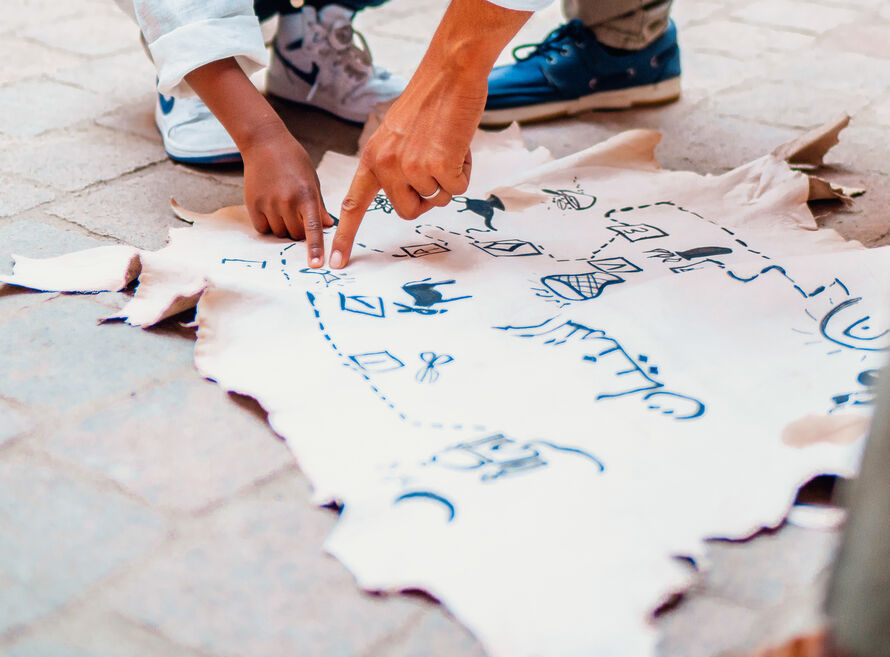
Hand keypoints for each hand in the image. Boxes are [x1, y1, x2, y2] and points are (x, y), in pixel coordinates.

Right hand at [242, 123, 332, 266]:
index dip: (315, 248)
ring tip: (282, 207)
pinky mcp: (253, 204)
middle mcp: (287, 202)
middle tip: (297, 215)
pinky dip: (267, 225)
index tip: (317, 265)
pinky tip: (269, 208)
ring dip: (283, 228)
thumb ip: (319, 206)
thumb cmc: (294, 161)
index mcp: (306, 196)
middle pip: (295, 235)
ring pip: (279, 233)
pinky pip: (262, 228)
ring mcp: (268, 204)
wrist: (264, 143)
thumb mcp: (312, 180)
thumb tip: (329, 226)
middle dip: (299, 232)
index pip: (313, 228)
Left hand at [330, 79, 478, 267]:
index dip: (344, 236)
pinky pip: (456, 188)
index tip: (334, 263)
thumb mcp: (399, 136)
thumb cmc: (430, 103)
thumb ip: (397, 165)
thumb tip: (414, 197)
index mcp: (372, 158)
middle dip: (427, 196)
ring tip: (448, 146)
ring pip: (436, 200)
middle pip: (408, 210)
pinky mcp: (437, 165)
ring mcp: (411, 166)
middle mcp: (386, 165)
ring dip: (448, 180)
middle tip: (437, 164)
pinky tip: (459, 145)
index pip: (353, 204)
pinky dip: (464, 172)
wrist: (450, 73)